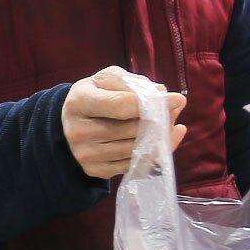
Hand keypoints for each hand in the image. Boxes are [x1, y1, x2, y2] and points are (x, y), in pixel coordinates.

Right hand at [63, 67, 185, 179]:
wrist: (71, 122)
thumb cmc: (95, 95)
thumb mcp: (108, 79)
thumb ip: (134, 83)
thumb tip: (162, 93)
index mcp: (79, 102)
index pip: (120, 105)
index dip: (151, 103)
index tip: (178, 99)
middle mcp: (77, 131)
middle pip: (130, 130)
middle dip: (159, 121)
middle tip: (174, 112)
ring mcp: (85, 155)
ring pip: (134, 149)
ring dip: (159, 138)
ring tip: (169, 125)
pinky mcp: (95, 170)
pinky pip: (132, 165)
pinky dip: (152, 154)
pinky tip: (161, 142)